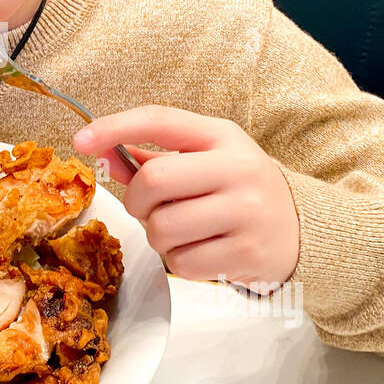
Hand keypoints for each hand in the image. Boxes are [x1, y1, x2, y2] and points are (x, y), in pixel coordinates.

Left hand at [73, 105, 299, 289]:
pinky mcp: (247, 254)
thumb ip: (153, 158)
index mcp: (222, 136)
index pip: (160, 120)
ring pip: (162, 228)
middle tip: (147, 208)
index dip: (114, 127)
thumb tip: (101, 153)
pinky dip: (179, 261)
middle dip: (135, 201)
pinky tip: (202, 251)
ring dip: (158, 235)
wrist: (303, 229)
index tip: (80, 140)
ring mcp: (246, 212)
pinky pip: (182, 263)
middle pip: (153, 181)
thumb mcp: (206, 159)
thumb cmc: (240, 189)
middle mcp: (238, 169)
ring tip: (184, 231)